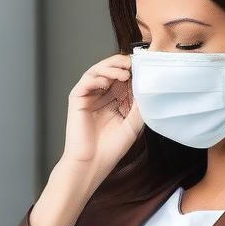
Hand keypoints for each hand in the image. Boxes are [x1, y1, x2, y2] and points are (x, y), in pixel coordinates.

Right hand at [61, 52, 143, 181]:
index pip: (122, 80)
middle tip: (132, 62)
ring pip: (97, 72)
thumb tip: (147, 87)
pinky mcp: (77, 99)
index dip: (132, 72)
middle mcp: (101, 96)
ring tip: (123, 72)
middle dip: (121, 64)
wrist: (93, 163)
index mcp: (114, 102)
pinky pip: (85, 82)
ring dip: (110, 68)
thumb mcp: (133, 124)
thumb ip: (139, 106)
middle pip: (109, 71)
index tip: (143, 67)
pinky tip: (107, 81)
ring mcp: (88, 96)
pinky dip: (96, 78)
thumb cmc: (111, 148)